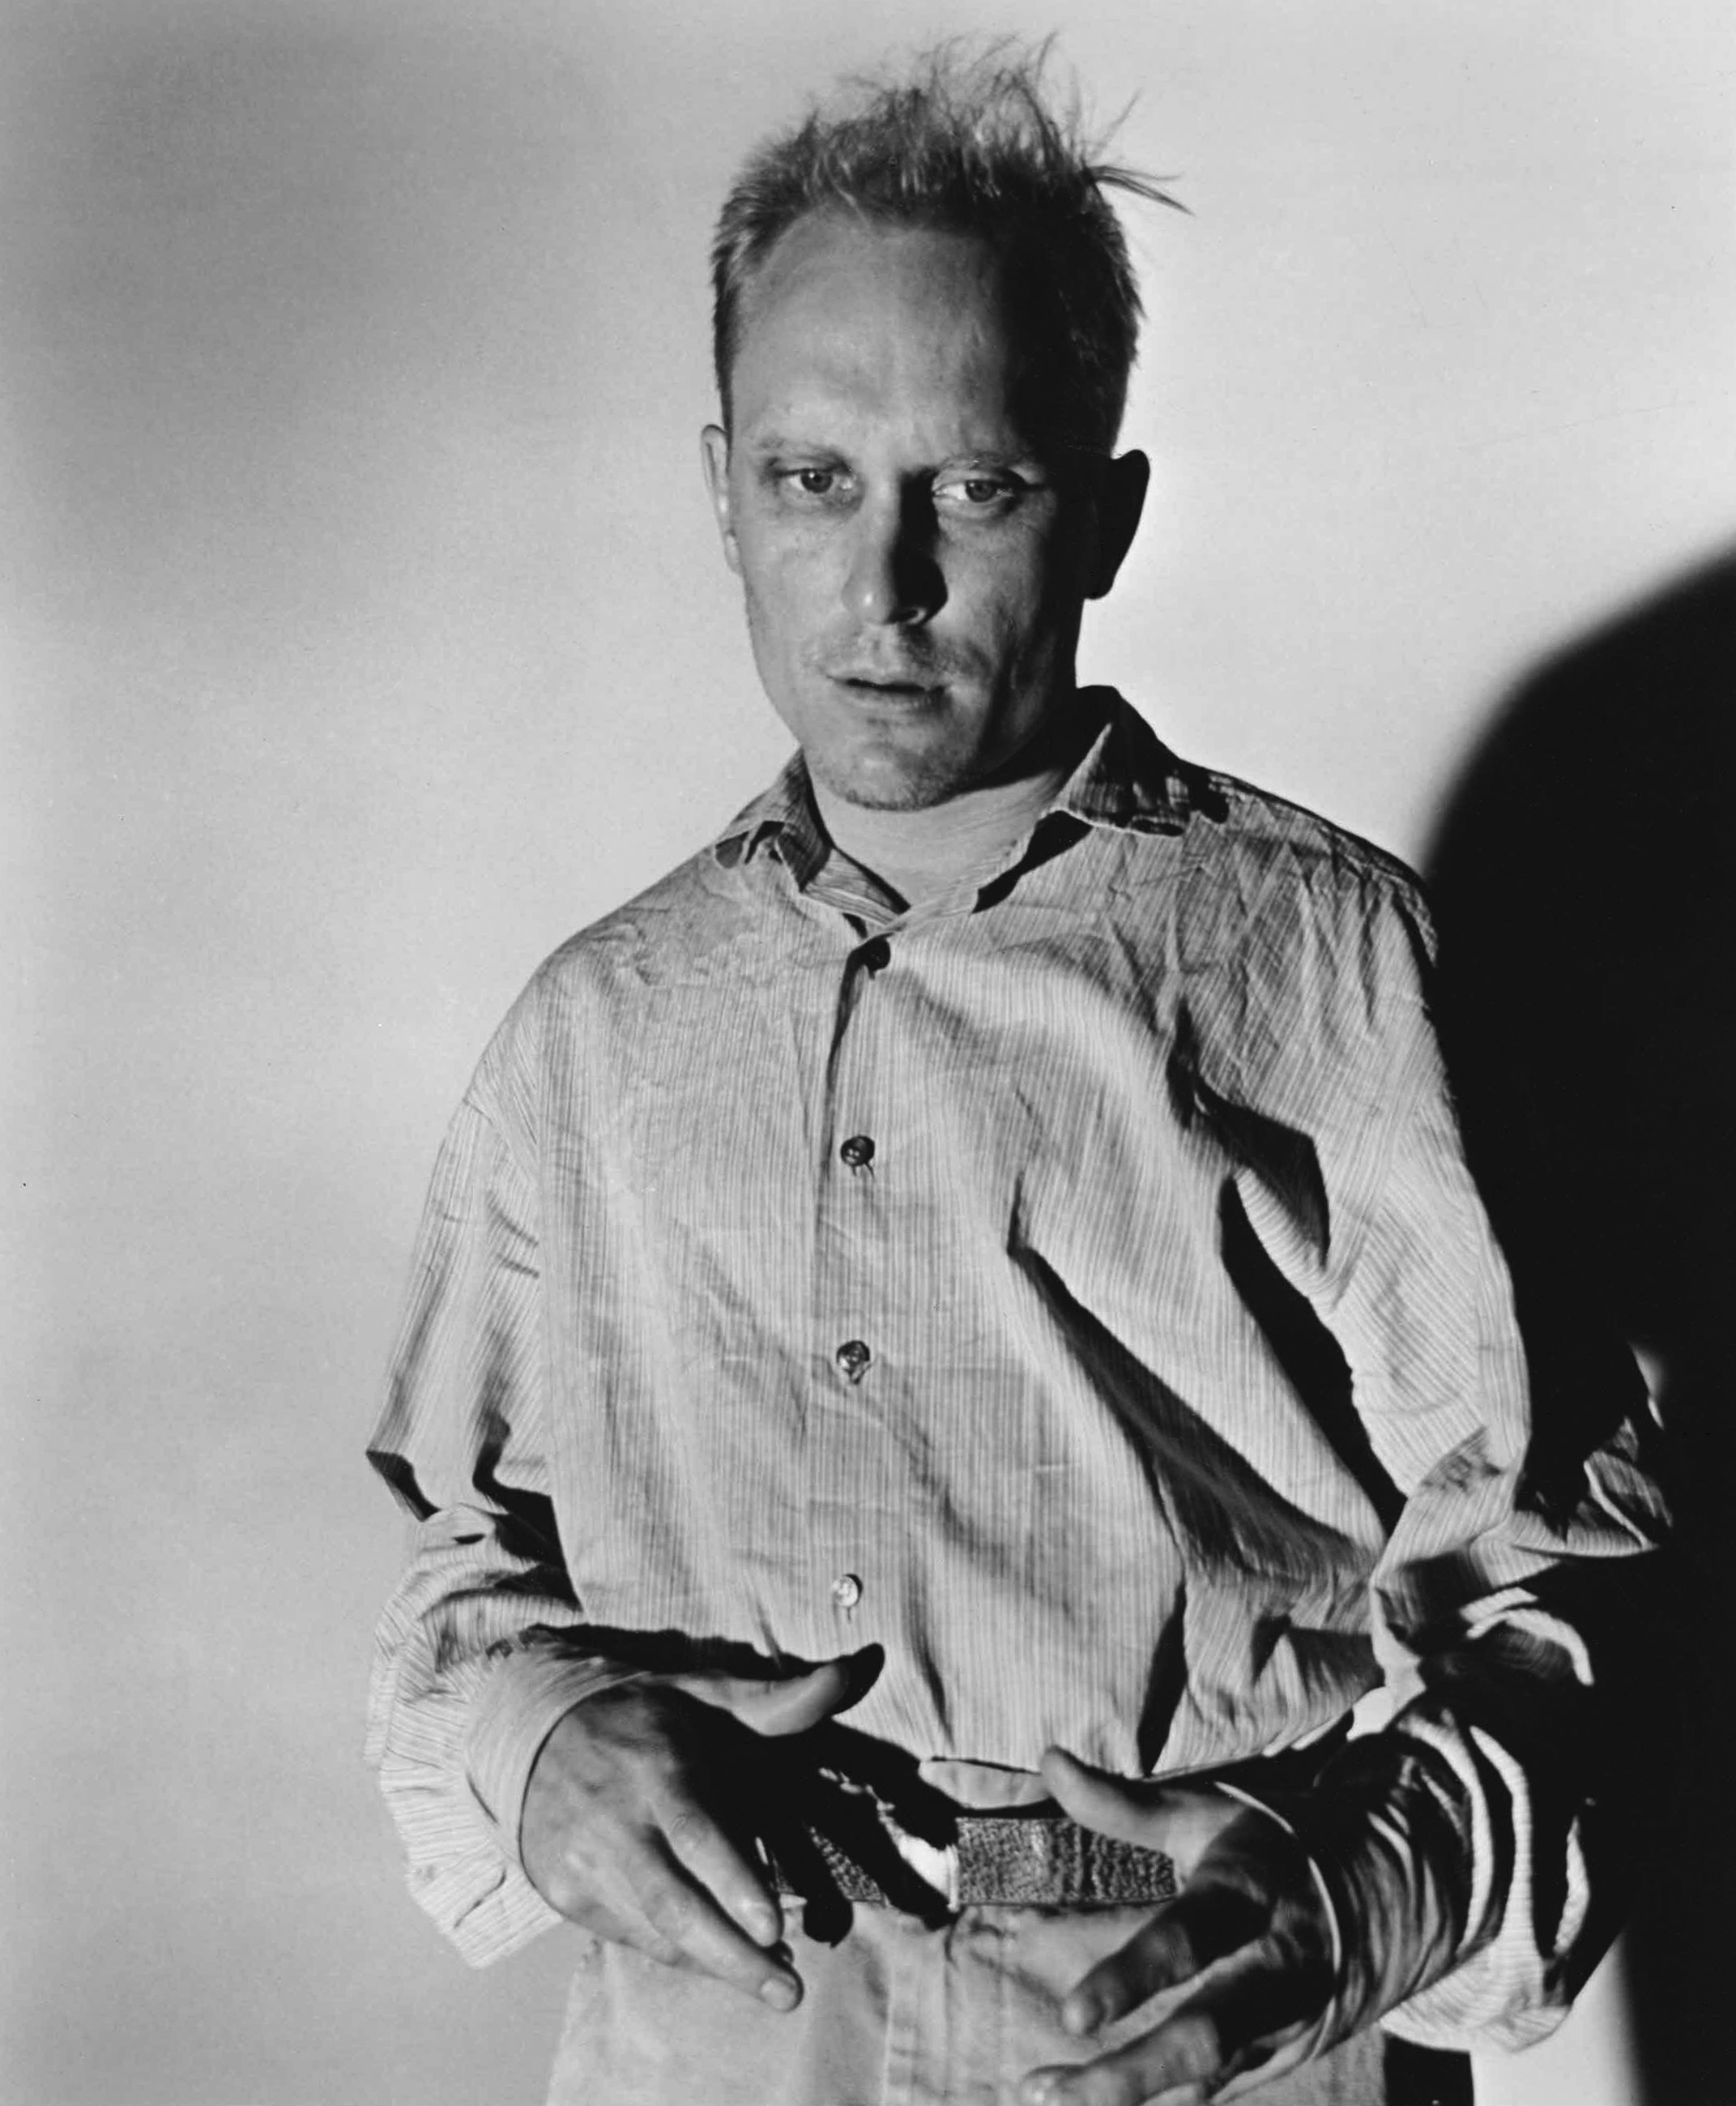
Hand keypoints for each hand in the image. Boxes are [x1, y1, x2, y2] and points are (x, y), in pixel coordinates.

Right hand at [521, 1657, 861, 2010]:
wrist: (531, 1736)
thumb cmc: (641, 1717)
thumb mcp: (703, 1695)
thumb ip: (777, 1698)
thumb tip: (848, 1674)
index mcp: (655, 1766)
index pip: (696, 1831)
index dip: (734, 1882)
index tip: (774, 1927)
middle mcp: (616, 1819)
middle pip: (674, 1902)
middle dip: (732, 1955)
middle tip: (789, 1991)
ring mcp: (585, 1862)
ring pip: (654, 1930)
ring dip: (715, 1964)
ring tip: (772, 1983)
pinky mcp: (565, 1893)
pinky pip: (631, 1934)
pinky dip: (679, 1955)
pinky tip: (719, 1961)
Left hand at [1019, 1749, 1335, 2105]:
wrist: (1380, 1894)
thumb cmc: (1266, 1845)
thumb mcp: (1205, 1813)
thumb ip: (1124, 1803)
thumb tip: (1050, 1761)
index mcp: (1251, 1896)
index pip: (1191, 1940)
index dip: (1135, 1977)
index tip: (1073, 2014)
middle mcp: (1274, 1970)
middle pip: (1207, 2034)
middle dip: (1133, 2072)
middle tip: (1051, 2092)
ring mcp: (1282, 2023)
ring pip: (1206, 2076)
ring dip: (1126, 2095)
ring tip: (1041, 2095)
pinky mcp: (1279, 2055)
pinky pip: (1213, 2089)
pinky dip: (1154, 2100)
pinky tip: (1085, 2102)